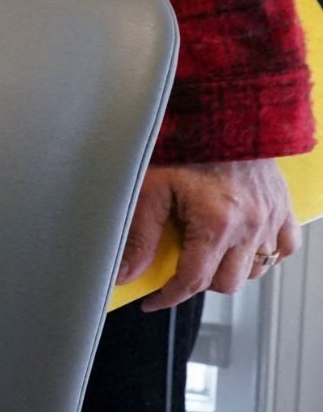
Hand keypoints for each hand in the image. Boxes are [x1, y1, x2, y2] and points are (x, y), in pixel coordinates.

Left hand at [119, 160, 299, 310]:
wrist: (220, 110)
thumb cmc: (184, 143)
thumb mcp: (150, 188)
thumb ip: (139, 235)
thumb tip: (126, 273)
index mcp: (218, 221)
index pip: (193, 281)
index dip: (167, 297)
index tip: (151, 301)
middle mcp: (251, 223)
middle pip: (227, 283)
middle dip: (198, 283)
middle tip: (176, 270)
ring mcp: (272, 216)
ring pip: (257, 269)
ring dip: (230, 269)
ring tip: (205, 253)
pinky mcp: (282, 206)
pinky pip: (284, 247)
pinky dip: (264, 253)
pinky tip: (240, 245)